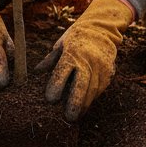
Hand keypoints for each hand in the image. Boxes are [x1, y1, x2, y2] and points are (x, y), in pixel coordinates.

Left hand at [36, 0, 131, 122]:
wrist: (102, 29)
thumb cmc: (76, 37)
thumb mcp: (61, 45)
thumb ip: (50, 60)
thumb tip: (36, 71)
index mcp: (71, 53)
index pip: (63, 72)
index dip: (56, 86)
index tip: (50, 99)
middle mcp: (87, 61)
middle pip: (81, 86)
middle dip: (75, 103)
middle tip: (68, 117)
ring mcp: (100, 67)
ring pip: (92, 91)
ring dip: (84, 104)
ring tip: (75, 115)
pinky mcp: (109, 72)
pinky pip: (100, 89)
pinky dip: (92, 98)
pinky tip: (84, 105)